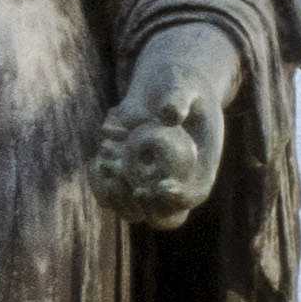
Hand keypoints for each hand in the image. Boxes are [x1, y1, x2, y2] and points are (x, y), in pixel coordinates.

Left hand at [91, 29, 236, 229]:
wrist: (162, 86)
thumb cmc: (180, 84)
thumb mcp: (182, 85)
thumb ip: (178, 98)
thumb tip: (169, 114)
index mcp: (200, 166)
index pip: (195, 194)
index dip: (179, 197)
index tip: (159, 186)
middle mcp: (176, 180)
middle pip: (164, 218)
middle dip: (145, 205)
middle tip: (128, 180)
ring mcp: (149, 181)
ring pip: (131, 211)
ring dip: (116, 189)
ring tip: (108, 151)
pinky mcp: (124, 175)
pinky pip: (108, 196)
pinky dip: (99, 180)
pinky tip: (99, 154)